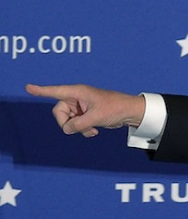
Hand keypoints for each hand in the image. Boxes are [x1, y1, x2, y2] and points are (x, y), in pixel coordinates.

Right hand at [26, 84, 144, 137]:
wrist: (129, 112)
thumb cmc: (115, 108)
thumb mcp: (95, 117)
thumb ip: (78, 124)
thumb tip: (66, 129)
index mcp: (78, 92)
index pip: (56, 91)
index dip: (41, 90)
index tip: (28, 88)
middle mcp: (77, 98)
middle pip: (59, 112)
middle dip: (67, 123)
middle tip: (80, 127)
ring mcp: (81, 106)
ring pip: (68, 120)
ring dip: (77, 128)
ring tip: (91, 129)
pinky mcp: (86, 114)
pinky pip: (76, 124)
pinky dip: (82, 129)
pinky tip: (94, 131)